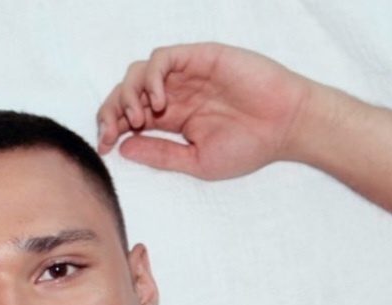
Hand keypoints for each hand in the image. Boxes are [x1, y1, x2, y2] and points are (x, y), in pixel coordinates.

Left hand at [96, 43, 313, 179]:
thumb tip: (123, 150)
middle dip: (112, 111)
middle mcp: (175, 94)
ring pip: (138, 72)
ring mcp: (186, 74)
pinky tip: (159, 101)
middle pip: (126, 92)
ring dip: (129, 94)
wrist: (285, 125)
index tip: (106, 147)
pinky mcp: (198, 57)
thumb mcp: (196, 161)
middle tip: (114, 132)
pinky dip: (151, 77)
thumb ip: (160, 155)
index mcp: (172, 119)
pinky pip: (162, 59)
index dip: (111, 127)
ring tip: (141, 119)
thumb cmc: (250, 146)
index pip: (128, 116)